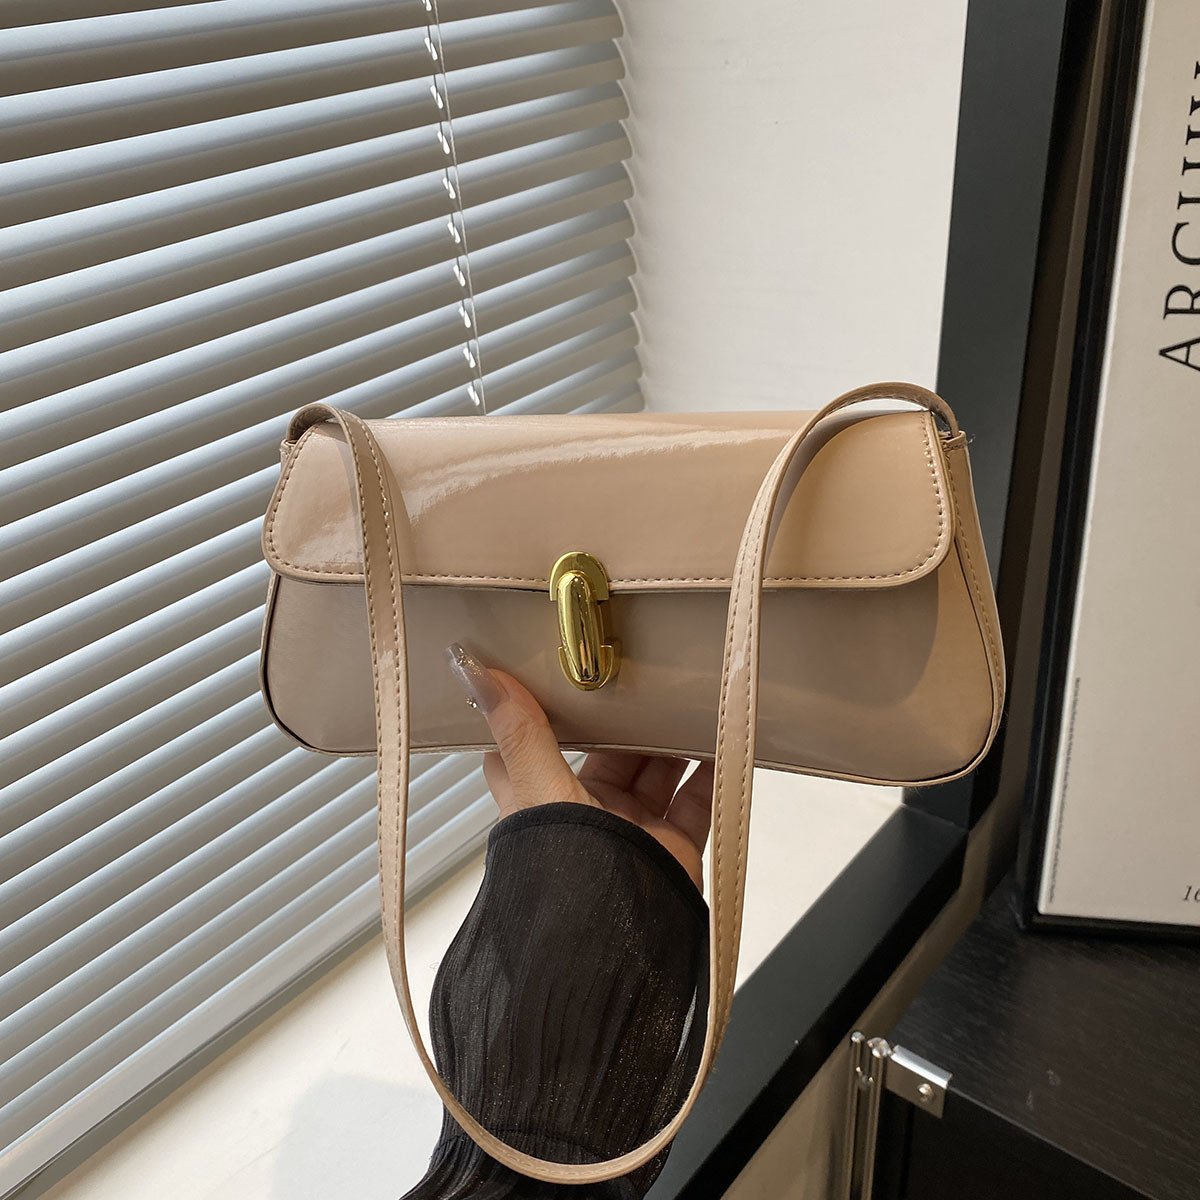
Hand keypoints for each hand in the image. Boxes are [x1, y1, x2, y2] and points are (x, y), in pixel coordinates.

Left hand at [445, 643, 711, 890]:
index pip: (531, 748)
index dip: (540, 711)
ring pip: (654, 771)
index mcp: (540, 801)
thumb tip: (474, 673)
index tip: (556, 669)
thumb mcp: (539, 793)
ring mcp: (630, 832)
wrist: (612, 953)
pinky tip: (719, 740)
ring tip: (687, 697)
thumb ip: (520, 733)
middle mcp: (584, 814)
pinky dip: (710, 772)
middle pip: (606, 752)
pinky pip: (695, 801)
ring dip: (670, 738)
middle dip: (625, 717)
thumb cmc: (561, 879)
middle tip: (643, 673)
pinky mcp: (670, 850)